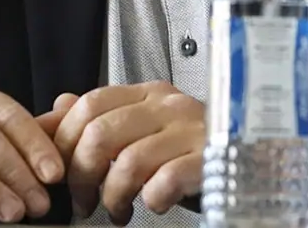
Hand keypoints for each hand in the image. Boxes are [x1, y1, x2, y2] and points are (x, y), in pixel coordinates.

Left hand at [51, 82, 204, 224]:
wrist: (252, 158)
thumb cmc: (193, 148)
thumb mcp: (144, 127)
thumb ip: (100, 117)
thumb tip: (55, 110)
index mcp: (148, 94)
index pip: (89, 103)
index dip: (64, 140)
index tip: (58, 171)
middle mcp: (168, 105)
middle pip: (101, 132)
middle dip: (82, 175)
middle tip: (84, 201)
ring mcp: (191, 131)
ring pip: (129, 162)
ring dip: (113, 196)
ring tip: (117, 211)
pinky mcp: (209, 160)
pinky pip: (165, 182)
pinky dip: (151, 200)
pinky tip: (153, 205)